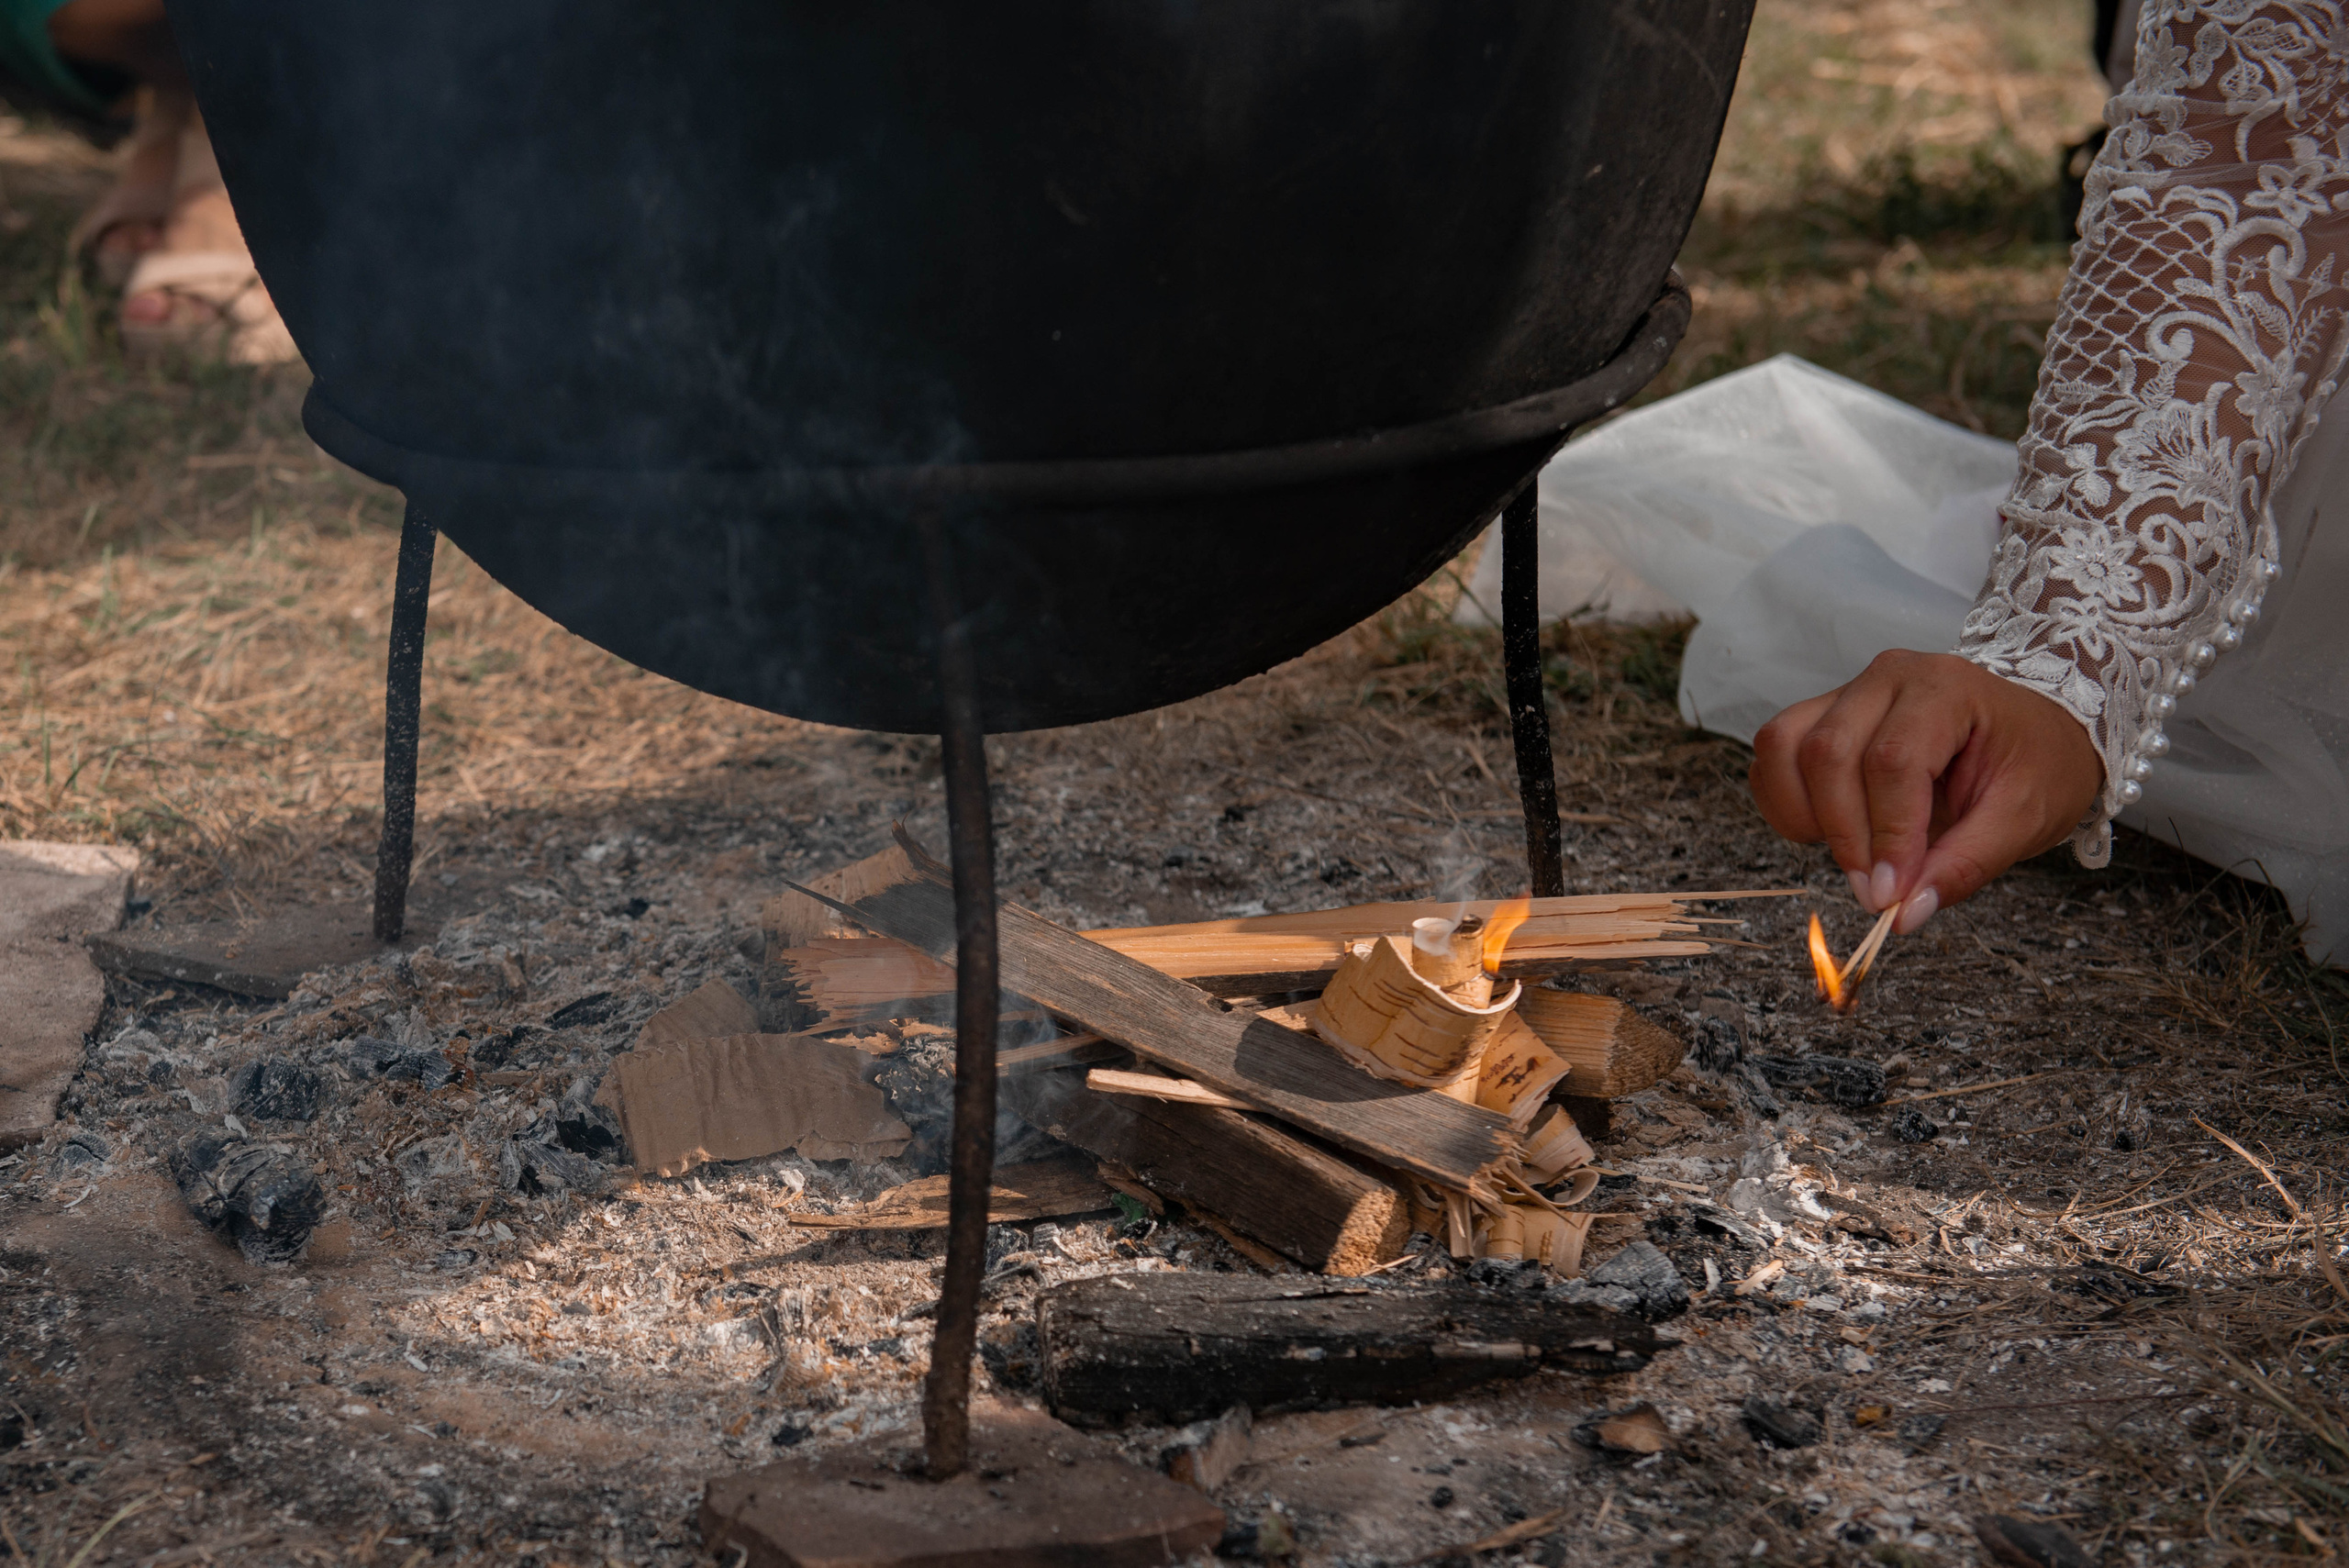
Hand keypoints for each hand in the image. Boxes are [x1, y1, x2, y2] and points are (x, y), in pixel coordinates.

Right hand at [1749, 650, 2103, 931]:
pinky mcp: (1823, 714)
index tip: (1891, 894)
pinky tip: (1827, 828)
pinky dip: (1784, 799)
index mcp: (1946, 689)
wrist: (2037, 729)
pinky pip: (1774, 751)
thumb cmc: (2037, 762)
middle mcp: (1889, 678)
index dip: (1886, 835)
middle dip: (1845, 835)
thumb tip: (1904, 913)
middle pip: (1828, 752)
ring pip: (1784, 746)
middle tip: (1874, 890)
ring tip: (1851, 855)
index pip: (1892, 761)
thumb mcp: (2023, 819)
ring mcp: (1848, 691)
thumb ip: (1964, 865)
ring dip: (1803, 813)